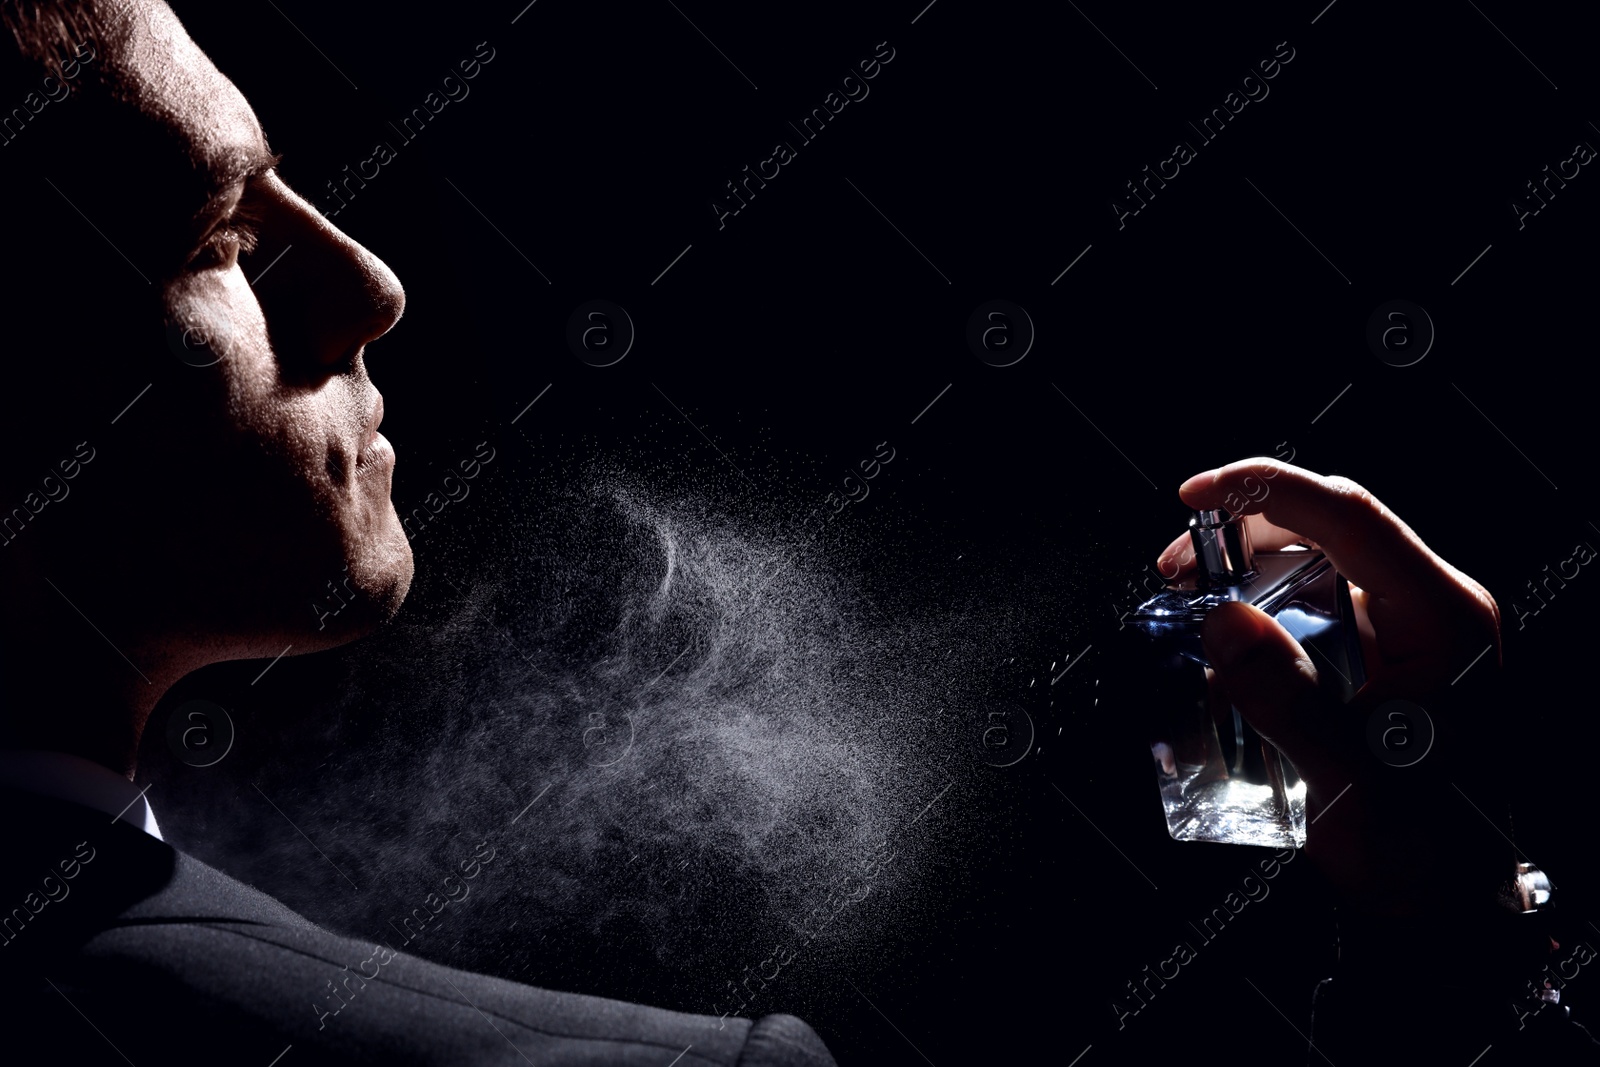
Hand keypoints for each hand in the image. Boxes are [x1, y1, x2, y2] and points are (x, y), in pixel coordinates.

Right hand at [1157, 459, 1502, 916]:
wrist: (1452, 908)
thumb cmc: (1423, 854)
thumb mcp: (1347, 782)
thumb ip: (1285, 700)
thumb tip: (1223, 622)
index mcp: (1444, 622)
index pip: (1348, 516)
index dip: (1265, 490)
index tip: (1195, 497)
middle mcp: (1439, 611)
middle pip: (1332, 526)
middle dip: (1245, 530)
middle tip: (1181, 568)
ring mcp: (1422, 630)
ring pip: (1326, 559)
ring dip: (1254, 565)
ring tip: (1199, 598)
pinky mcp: (1400, 653)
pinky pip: (1328, 598)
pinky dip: (1273, 600)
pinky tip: (1237, 636)